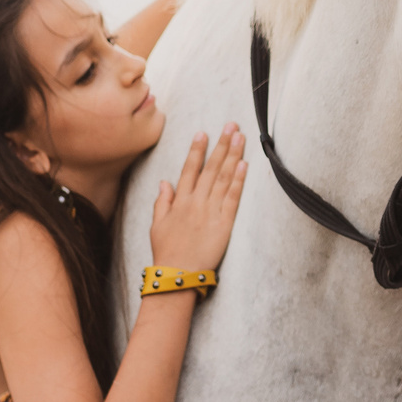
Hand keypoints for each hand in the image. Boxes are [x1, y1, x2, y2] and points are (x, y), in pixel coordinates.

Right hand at [149, 125, 246, 275]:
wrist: (178, 275)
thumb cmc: (167, 252)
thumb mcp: (157, 225)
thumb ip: (162, 202)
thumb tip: (164, 182)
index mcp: (179, 201)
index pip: (189, 170)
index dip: (197, 150)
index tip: (203, 133)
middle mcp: (195, 202)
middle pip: (211, 168)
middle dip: (221, 145)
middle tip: (230, 126)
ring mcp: (210, 212)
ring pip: (223, 178)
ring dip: (232, 156)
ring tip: (240, 137)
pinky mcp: (224, 224)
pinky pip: (233, 198)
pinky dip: (239, 180)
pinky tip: (244, 165)